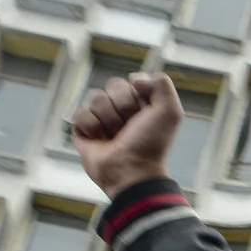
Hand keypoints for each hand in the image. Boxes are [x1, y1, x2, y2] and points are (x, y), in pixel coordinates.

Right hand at [70, 71, 181, 198]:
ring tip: (114, 136)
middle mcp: (121, 109)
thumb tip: (134, 78)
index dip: (137, 94)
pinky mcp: (83, 129)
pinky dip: (91, 127)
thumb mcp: (170, 112)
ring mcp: (101, 118)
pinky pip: (80, 113)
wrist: (130, 171)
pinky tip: (99, 140)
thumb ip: (161, 84)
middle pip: (113, 85)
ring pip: (95, 98)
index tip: (144, 113)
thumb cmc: (151, 144)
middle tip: (129, 127)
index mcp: (141, 104)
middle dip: (122, 106)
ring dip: (108, 119)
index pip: (131, 80)